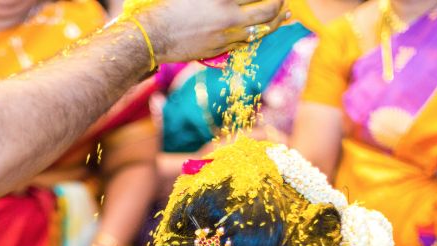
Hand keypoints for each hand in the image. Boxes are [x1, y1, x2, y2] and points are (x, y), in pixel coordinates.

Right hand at [135, 0, 287, 63]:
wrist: (151, 36)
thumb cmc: (168, 6)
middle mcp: (228, 15)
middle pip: (268, 8)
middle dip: (279, 1)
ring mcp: (225, 35)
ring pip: (261, 28)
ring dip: (277, 20)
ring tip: (285, 13)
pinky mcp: (219, 49)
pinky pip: (246, 40)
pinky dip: (259, 32)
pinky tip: (266, 28)